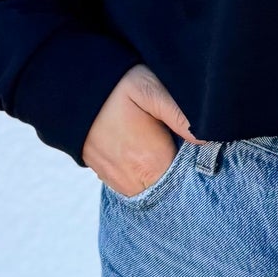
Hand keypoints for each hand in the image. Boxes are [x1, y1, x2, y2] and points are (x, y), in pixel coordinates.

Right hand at [83, 63, 202, 196]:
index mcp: (151, 163)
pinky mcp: (110, 179)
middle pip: (174, 188)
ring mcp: (120, 183)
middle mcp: (135, 182)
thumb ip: (179, 115)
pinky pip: (139, 187)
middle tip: (190, 143)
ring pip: (157, 189)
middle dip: (187, 172)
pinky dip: (151, 176)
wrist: (69, 92)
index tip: (208, 146)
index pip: (190, 180)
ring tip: (171, 146)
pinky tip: (154, 152)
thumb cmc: (114, 87)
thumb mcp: (150, 89)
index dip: (203, 164)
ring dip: (168, 174)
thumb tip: (208, 139)